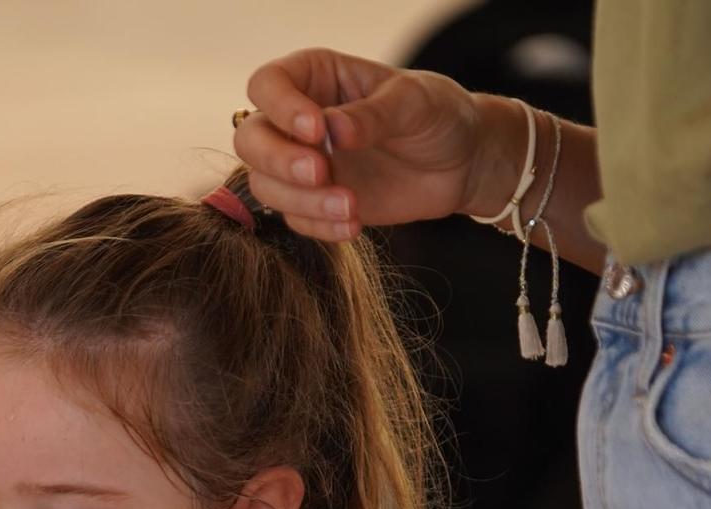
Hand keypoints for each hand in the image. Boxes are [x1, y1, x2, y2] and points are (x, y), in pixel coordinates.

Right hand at [233, 48, 506, 242]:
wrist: (460, 164)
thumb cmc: (437, 115)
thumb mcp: (415, 103)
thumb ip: (373, 114)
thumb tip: (333, 129)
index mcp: (315, 78)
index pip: (267, 85)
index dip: (280, 107)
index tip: (317, 129)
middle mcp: (296, 121)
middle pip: (249, 139)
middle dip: (278, 160)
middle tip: (321, 172)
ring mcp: (299, 165)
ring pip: (264, 185)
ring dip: (302, 201)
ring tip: (351, 206)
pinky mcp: (311, 204)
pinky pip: (293, 220)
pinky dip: (319, 227)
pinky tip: (354, 223)